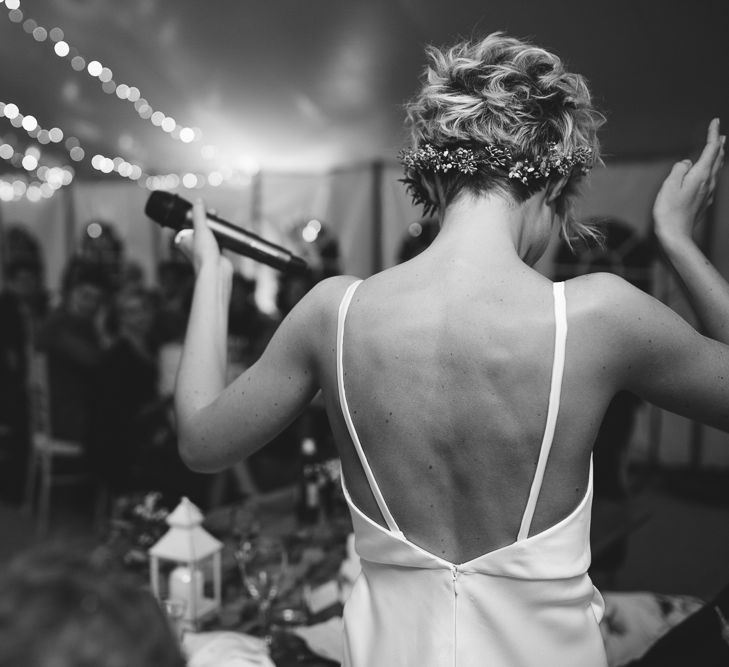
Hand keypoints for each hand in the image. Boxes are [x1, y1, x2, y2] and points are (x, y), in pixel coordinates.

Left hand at [174, 198, 233, 276]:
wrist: (215, 271)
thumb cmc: (203, 254)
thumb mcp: (200, 229)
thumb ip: (199, 214)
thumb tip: (198, 201)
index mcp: (184, 240)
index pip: (187, 223)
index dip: (194, 215)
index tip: (202, 209)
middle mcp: (192, 246)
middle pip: (199, 228)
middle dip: (207, 220)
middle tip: (213, 214)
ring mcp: (204, 250)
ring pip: (209, 235)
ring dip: (214, 229)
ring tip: (220, 222)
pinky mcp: (215, 254)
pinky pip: (218, 242)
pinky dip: (221, 237)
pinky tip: (226, 234)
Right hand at [653, 118, 724, 245]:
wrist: (675, 236)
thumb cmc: (668, 211)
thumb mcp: (669, 186)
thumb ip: (679, 169)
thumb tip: (687, 163)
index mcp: (700, 175)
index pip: (710, 149)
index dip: (712, 134)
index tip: (715, 121)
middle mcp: (708, 183)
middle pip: (717, 159)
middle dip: (718, 145)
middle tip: (719, 134)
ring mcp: (707, 193)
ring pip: (716, 169)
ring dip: (717, 157)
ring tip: (718, 150)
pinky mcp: (704, 202)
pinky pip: (711, 180)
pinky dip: (712, 170)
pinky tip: (708, 173)